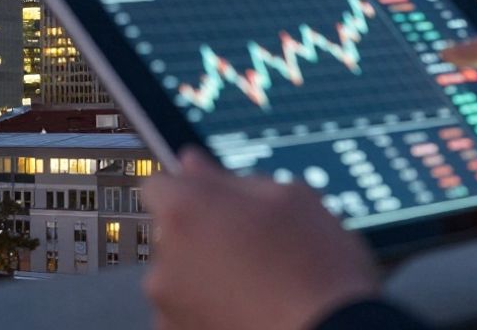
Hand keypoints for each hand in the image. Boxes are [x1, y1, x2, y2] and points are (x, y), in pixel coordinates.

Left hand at [142, 148, 380, 329]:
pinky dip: (209, 311)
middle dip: (202, 235)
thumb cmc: (318, 269)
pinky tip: (250, 310)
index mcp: (186, 210)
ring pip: (180, 276)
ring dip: (206, 276)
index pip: (159, 184)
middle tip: (253, 246)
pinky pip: (186, 314)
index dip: (190, 191)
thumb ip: (231, 178)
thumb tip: (194, 163)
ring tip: (258, 286)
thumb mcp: (290, 198)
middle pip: (173, 234)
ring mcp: (168, 305)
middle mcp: (166, 258)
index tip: (214, 201)